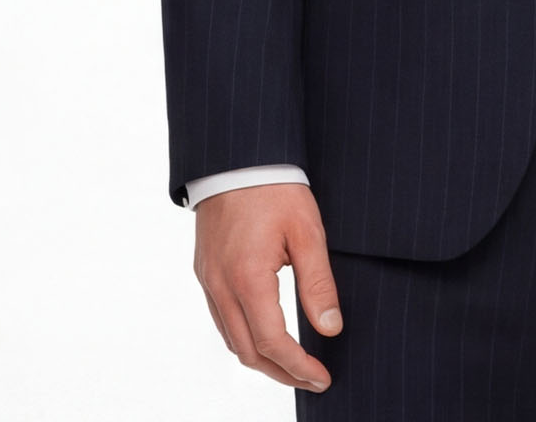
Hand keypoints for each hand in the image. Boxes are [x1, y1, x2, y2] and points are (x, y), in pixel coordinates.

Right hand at [193, 183, 342, 391]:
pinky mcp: (205, 271)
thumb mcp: (307, 230)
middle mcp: (221, 286)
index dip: (298, 367)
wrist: (236, 156)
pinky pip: (221, 319)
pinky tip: (264, 335)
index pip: (272, 343)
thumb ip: (318, 282)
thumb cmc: (274, 188)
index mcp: (247, 278)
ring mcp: (208, 280)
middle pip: (247, 352)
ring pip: (231, 339)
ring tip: (293, 364)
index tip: (322, 377)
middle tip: (312, 378)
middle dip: (281, 373)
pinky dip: (243, 337)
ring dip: (261, 359)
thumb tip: (330, 328)